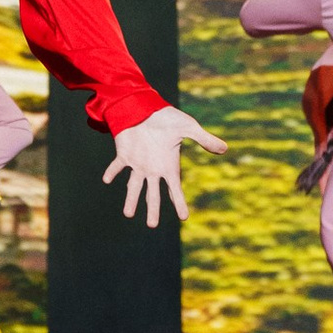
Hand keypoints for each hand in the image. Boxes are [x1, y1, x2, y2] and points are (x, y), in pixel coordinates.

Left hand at [102, 104, 226, 227]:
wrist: (146, 106)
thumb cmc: (168, 118)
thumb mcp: (189, 127)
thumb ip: (204, 139)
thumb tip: (225, 148)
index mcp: (168, 165)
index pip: (175, 189)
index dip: (179, 203)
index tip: (184, 217)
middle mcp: (152, 169)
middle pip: (153, 194)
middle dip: (152, 209)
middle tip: (152, 225)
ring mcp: (138, 163)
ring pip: (134, 186)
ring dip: (131, 199)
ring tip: (128, 214)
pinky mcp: (124, 154)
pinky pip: (116, 166)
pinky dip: (112, 171)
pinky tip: (107, 179)